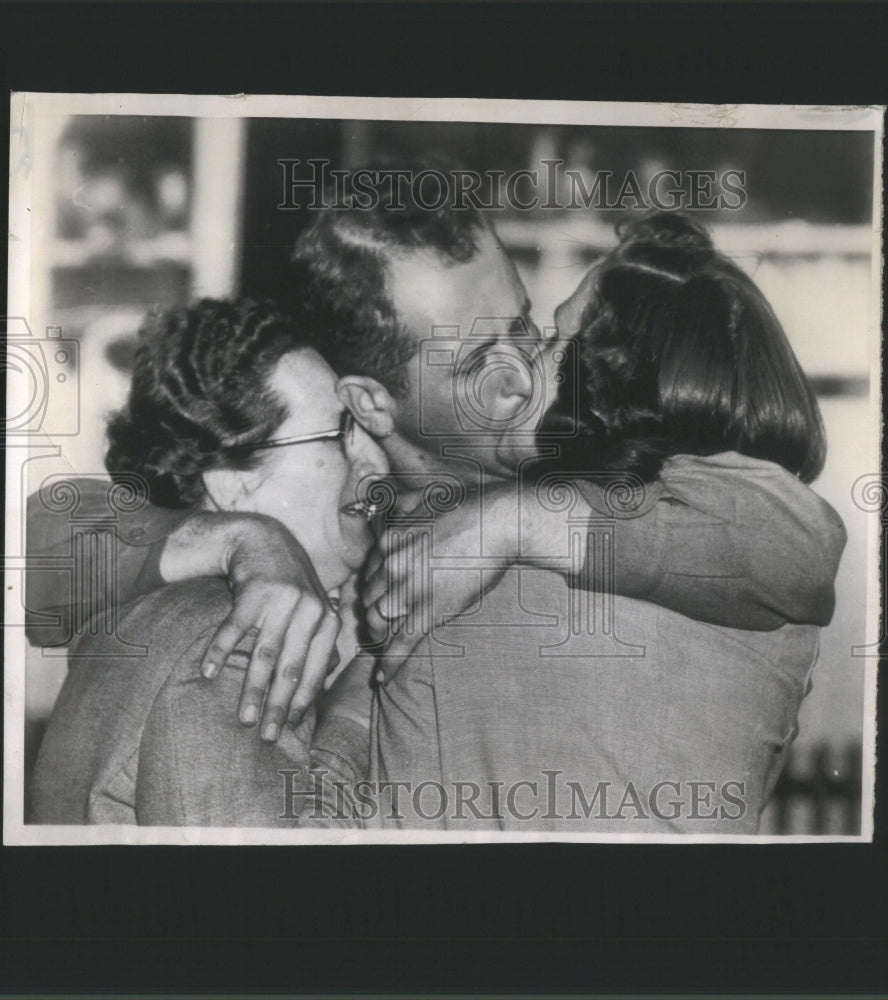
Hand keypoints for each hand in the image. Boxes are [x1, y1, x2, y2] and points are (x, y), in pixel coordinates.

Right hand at [197, 516, 341, 741]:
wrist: (263, 541)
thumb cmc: (290, 585)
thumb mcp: (314, 609)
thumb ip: (321, 641)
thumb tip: (330, 677)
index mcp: (327, 621)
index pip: (316, 670)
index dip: (303, 701)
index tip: (291, 729)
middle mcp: (310, 611)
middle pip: (291, 668)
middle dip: (279, 706)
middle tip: (267, 737)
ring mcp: (282, 600)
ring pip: (264, 654)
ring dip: (251, 689)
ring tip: (242, 717)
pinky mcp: (254, 591)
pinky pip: (234, 629)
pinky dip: (219, 652)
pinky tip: (207, 674)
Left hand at [361, 486, 520, 671]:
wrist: (497, 522)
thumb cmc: (469, 508)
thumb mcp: (425, 499)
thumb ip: (402, 506)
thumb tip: (388, 503)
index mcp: (388, 542)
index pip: (367, 575)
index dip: (372, 591)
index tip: (376, 599)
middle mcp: (391, 567)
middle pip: (369, 600)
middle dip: (372, 615)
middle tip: (377, 627)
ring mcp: (409, 590)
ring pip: (379, 623)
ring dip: (379, 637)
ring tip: (382, 646)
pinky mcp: (429, 610)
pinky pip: (402, 643)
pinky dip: (390, 664)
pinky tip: (382, 679)